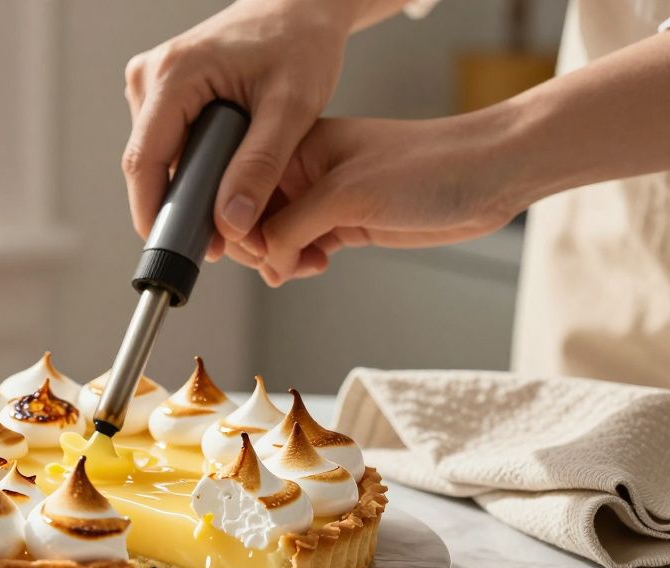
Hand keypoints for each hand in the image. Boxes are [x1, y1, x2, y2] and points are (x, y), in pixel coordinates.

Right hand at [122, 0, 356, 267]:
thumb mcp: (292, 107)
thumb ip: (261, 166)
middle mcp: (149, 76)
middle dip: (181, 206)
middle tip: (227, 238)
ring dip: (189, 189)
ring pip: (157, 160)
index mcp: (174, 74)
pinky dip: (192, 169)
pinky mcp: (159, 92)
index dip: (154, 212)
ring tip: (234, 204)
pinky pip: (166, 145)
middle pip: (149, 165)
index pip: (143, 161)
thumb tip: (231, 223)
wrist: (297, 7)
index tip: (175, 250)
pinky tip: (224, 176)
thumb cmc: (299, 43)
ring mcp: (150, 83)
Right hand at [252, 112, 523, 285]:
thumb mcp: (345, 196)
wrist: (487, 176)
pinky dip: (301, 262)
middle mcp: (303, 171)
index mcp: (295, 146)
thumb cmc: (424, 167)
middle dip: (259, 246)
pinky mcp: (344, 222)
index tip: (252, 250)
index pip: (240, 189)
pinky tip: (319, 264)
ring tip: (304, 265)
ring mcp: (323, 198)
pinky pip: (301, 248)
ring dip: (281, 259)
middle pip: (251, 218)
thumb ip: (291, 227)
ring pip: (275, 238)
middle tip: (280, 263)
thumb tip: (262, 259)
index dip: (236, 223)